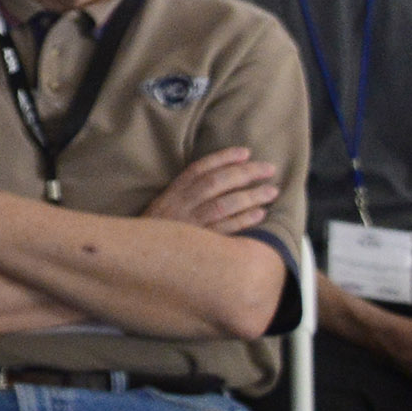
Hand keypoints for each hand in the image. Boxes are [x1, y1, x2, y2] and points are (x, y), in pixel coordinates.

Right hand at [141, 147, 279, 233]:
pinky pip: (225, 230)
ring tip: (271, 191)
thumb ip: (186, 193)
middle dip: (244, 174)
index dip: (223, 158)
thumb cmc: (159, 232)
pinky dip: (244, 220)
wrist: (140, 258)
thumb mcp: (165, 207)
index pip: (199, 169)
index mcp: (173, 193)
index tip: (245, 152)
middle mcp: (181, 206)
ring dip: (250, 196)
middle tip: (268, 169)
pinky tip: (260, 214)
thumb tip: (222, 178)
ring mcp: (190, 225)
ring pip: (223, 205)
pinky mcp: (199, 245)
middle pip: (215, 183)